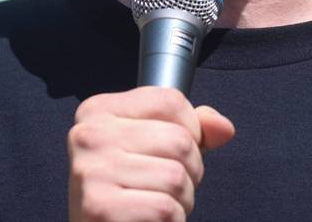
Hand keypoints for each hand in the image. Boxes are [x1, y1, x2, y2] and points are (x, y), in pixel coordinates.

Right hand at [68, 87, 234, 221]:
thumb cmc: (124, 189)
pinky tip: (150, 219)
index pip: (170, 101)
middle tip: (167, 186)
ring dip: (181, 199)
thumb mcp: (153, 147)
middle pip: (179, 140)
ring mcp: (92, 172)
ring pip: (176, 177)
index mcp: (99, 111)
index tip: (174, 151)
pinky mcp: (100, 208)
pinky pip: (165, 209)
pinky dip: (172, 220)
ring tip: (158, 203)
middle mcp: (89, 136)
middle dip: (190, 170)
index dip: (191, 129)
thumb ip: (190, 129)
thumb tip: (222, 128)